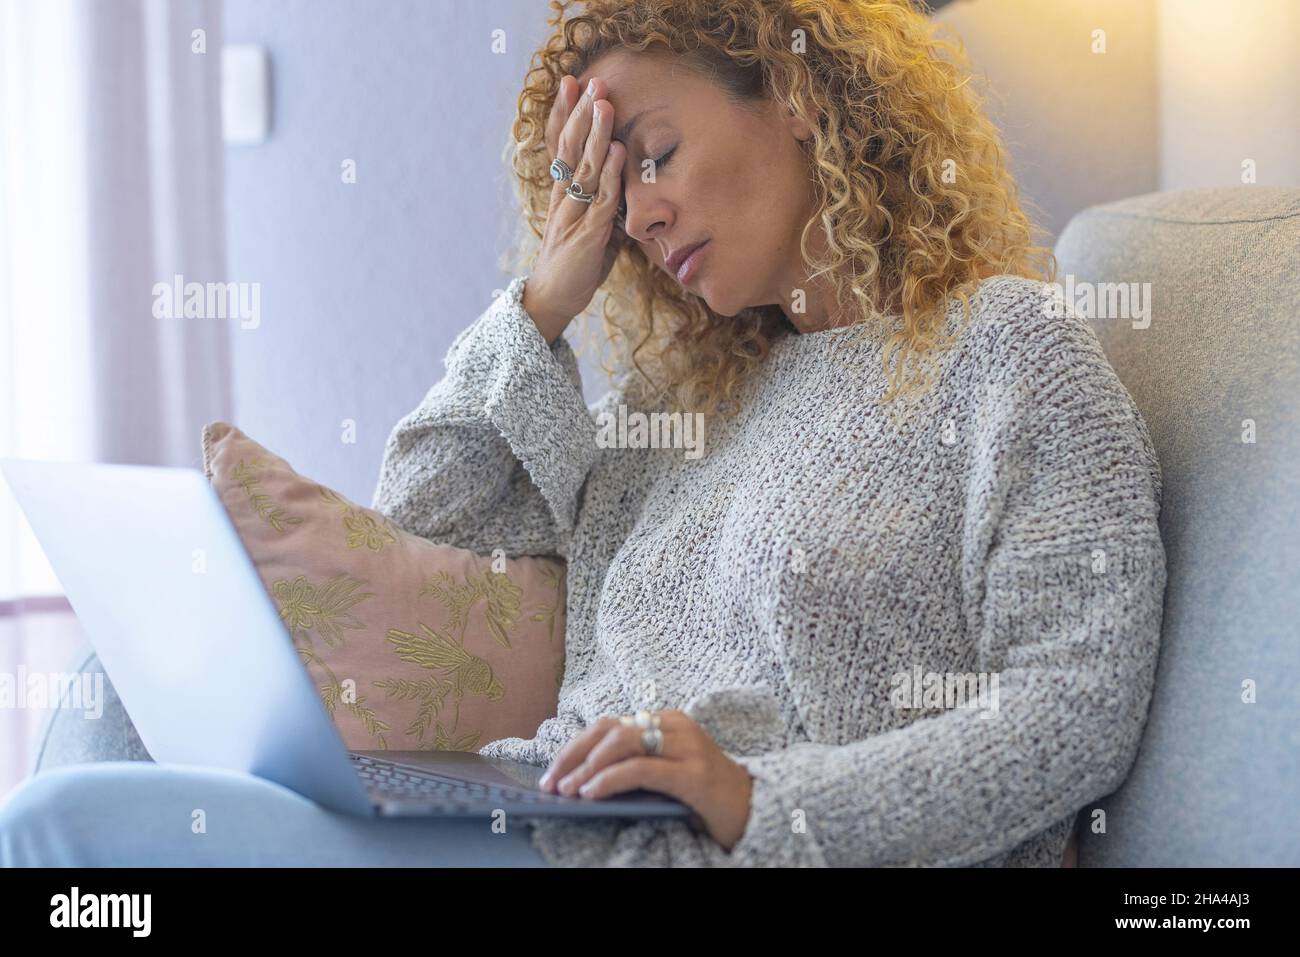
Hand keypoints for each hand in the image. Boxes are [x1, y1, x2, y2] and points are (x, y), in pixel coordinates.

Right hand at [522, 74, 628, 344]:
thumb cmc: (575, 266)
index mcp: (563, 195)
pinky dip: (611, 176)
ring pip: (584, 169)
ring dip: (596, 136)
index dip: (566, 115)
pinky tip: (618, 154)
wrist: (554, 302)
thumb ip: (605, 208)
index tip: (572, 84)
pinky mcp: (585, 238)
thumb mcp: (593, 230)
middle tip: (592, 82)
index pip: (562, 146)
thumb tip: (625, 189)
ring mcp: (572, 217)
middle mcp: (563, 200)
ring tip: (604, 106)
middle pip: (570, 149)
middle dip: (581, 114)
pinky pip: (599, 201)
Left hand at [537, 710, 754, 851]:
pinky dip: (609, 779)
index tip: (552, 771)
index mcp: (667, 721)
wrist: (756, 811)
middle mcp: (676, 727)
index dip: (576, 746)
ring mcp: (687, 748)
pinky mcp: (693, 775)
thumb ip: (635, 762)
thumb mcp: (666, 770)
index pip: (610, 725)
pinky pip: (641, 770)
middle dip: (574, 755)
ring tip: (567, 790)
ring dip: (587, 768)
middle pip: (610, 729)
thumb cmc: (704, 796)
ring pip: (622, 743)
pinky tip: (591, 792)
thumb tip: (579, 777)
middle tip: (551, 783)